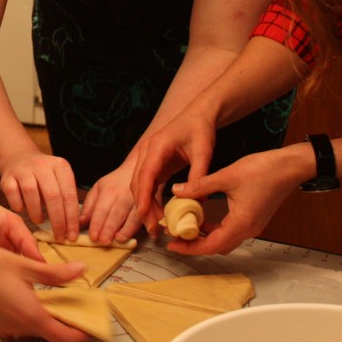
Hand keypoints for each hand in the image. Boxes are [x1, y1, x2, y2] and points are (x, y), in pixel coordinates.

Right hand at [0, 153, 80, 241]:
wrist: (20, 158)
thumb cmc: (44, 176)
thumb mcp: (59, 180)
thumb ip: (66, 198)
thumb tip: (72, 228)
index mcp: (60, 166)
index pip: (69, 194)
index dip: (72, 217)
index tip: (72, 235)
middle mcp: (42, 165)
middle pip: (52, 195)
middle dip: (58, 220)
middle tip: (59, 236)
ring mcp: (24, 170)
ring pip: (31, 192)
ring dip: (37, 212)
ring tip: (40, 221)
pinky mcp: (8, 177)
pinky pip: (13, 193)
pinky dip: (19, 205)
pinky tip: (23, 210)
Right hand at [0, 240, 90, 341]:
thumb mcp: (25, 264)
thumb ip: (55, 273)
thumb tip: (80, 271)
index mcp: (31, 314)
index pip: (67, 339)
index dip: (81, 334)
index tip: (88, 322)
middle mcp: (17, 327)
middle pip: (49, 333)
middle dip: (61, 320)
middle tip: (67, 300)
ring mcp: (2, 328)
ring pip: (30, 328)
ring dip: (40, 315)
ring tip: (40, 292)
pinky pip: (12, 324)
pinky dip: (20, 313)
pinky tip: (15, 294)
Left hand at [79, 163, 142, 243]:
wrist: (136, 170)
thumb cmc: (115, 183)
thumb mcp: (98, 188)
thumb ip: (89, 205)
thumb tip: (80, 222)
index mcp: (109, 191)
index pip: (101, 209)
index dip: (97, 223)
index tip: (93, 236)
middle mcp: (124, 195)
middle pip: (117, 213)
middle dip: (110, 228)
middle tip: (104, 241)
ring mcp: (139, 200)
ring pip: (134, 216)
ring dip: (127, 229)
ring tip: (119, 239)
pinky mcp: (151, 204)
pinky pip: (149, 216)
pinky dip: (149, 225)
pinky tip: (146, 234)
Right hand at [130, 107, 217, 234]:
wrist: (198, 114)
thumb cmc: (200, 129)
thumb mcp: (204, 151)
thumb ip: (198, 175)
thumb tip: (197, 201)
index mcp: (157, 146)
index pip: (145, 173)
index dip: (143, 195)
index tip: (144, 213)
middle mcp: (147, 151)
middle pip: (137, 182)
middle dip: (143, 206)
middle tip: (153, 227)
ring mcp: (148, 158)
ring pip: (139, 185)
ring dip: (145, 205)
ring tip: (156, 225)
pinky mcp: (153, 164)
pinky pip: (147, 184)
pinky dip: (150, 199)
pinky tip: (158, 213)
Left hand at [160, 149, 301, 255]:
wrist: (290, 166)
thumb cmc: (263, 170)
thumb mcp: (226, 176)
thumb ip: (200, 186)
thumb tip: (177, 191)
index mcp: (241, 224)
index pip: (211, 245)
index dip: (189, 247)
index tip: (172, 244)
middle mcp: (248, 230)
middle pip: (217, 247)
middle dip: (194, 244)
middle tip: (175, 235)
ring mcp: (252, 226)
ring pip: (224, 240)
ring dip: (205, 236)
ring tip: (185, 226)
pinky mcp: (254, 219)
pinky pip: (231, 231)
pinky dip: (215, 228)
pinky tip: (203, 216)